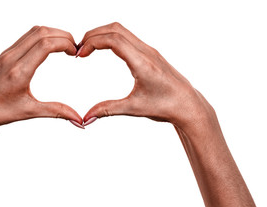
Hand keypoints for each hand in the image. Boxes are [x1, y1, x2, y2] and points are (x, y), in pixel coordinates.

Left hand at [0, 26, 82, 135]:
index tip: (75, 53)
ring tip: (65, 46)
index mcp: (18, 72)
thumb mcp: (30, 112)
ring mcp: (7, 53)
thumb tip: (79, 120)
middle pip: (42, 32)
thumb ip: (56, 111)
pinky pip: (26, 37)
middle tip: (74, 48)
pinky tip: (50, 47)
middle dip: (63, 36)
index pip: (45, 45)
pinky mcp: (5, 54)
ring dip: (53, 33)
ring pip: (34, 31)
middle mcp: (11, 58)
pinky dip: (43, 36)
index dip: (65, 44)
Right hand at [78, 22, 212, 128]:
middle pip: (115, 29)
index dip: (93, 43)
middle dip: (93, 35)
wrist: (187, 105)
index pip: (114, 40)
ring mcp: (149, 50)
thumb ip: (107, 110)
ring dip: (102, 34)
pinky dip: (111, 38)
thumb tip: (86, 118)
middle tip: (79, 49)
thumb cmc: (166, 106)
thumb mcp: (134, 109)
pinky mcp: (149, 53)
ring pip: (121, 30)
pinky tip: (103, 49)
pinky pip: (127, 37)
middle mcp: (146, 52)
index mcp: (142, 63)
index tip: (80, 54)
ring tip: (87, 48)